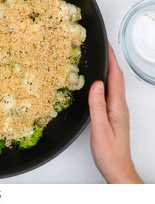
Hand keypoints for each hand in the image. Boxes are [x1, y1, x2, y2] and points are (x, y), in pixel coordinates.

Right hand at [88, 44, 141, 182]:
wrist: (117, 169)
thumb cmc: (109, 153)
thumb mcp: (100, 128)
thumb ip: (97, 105)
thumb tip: (96, 84)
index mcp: (117, 107)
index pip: (116, 78)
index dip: (111, 61)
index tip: (106, 47)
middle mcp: (119, 107)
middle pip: (116, 79)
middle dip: (110, 62)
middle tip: (102, 49)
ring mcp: (117, 112)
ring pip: (113, 86)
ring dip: (108, 71)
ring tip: (99, 61)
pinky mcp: (112, 116)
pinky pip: (109, 94)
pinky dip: (104, 83)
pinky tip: (97, 84)